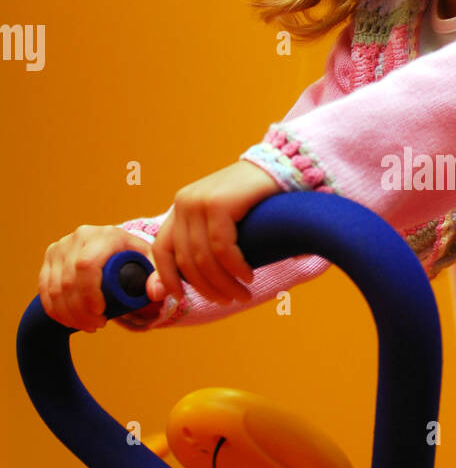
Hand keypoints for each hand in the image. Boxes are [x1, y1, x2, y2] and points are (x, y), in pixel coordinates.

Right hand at [39, 225, 158, 332]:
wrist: (117, 249)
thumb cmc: (137, 259)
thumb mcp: (152, 266)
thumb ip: (160, 279)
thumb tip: (154, 294)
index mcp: (106, 235)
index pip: (87, 265)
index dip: (89, 294)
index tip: (101, 314)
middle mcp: (80, 236)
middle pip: (69, 280)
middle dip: (80, 310)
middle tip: (97, 326)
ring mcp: (62, 246)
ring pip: (54, 287)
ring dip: (68, 314)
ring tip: (87, 326)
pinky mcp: (50, 257)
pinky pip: (44, 288)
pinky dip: (54, 309)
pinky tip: (68, 321)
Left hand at [147, 161, 281, 305]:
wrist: (282, 166)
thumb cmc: (255, 202)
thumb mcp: (222, 226)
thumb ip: (199, 250)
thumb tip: (161, 292)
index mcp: (181, 207)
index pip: (162, 250)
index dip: (168, 278)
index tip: (181, 300)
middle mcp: (184, 202)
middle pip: (187, 260)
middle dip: (208, 288)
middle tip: (229, 301)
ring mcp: (199, 201)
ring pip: (204, 258)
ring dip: (224, 283)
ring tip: (242, 294)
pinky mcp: (218, 203)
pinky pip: (222, 248)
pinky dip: (235, 268)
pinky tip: (248, 277)